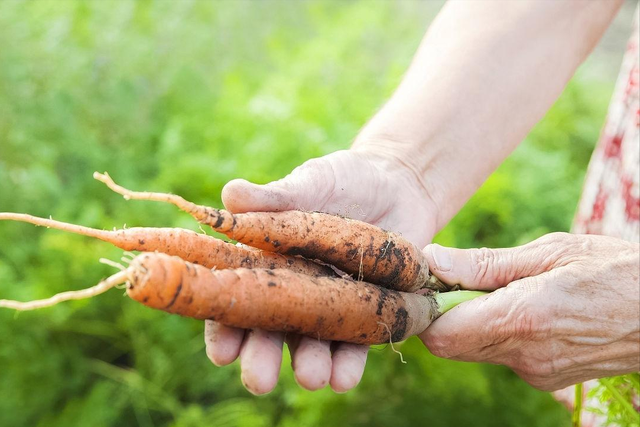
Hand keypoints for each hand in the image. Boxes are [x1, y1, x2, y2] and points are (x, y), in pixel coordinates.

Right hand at [205, 149, 438, 393]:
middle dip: (263, 357)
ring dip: (310, 363)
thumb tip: (229, 195)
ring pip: (314, 342)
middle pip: (271, 330)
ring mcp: (331, 304)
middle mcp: (295, 290)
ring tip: (311, 377)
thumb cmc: (341, 180)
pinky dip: (351, 361)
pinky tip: (344, 377)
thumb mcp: (309, 183)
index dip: (225, 326)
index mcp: (267, 261)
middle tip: (259, 380)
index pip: (237, 297)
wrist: (397, 183)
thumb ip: (273, 197)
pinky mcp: (369, 310)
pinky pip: (358, 341)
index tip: (221, 351)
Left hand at [421, 232, 639, 390]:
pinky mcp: (546, 379)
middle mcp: (524, 356)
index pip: (440, 332)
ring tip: (498, 290)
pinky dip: (496, 333)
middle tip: (459, 280)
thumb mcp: (550, 252)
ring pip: (473, 351)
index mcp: (522, 319)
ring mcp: (535, 373)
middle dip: (443, 314)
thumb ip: (485, 264)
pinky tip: (522, 308)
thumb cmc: (612, 271)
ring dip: (469, 322)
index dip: (427, 307)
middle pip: (449, 346)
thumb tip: (434, 260)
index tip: (432, 280)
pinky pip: (501, 356)